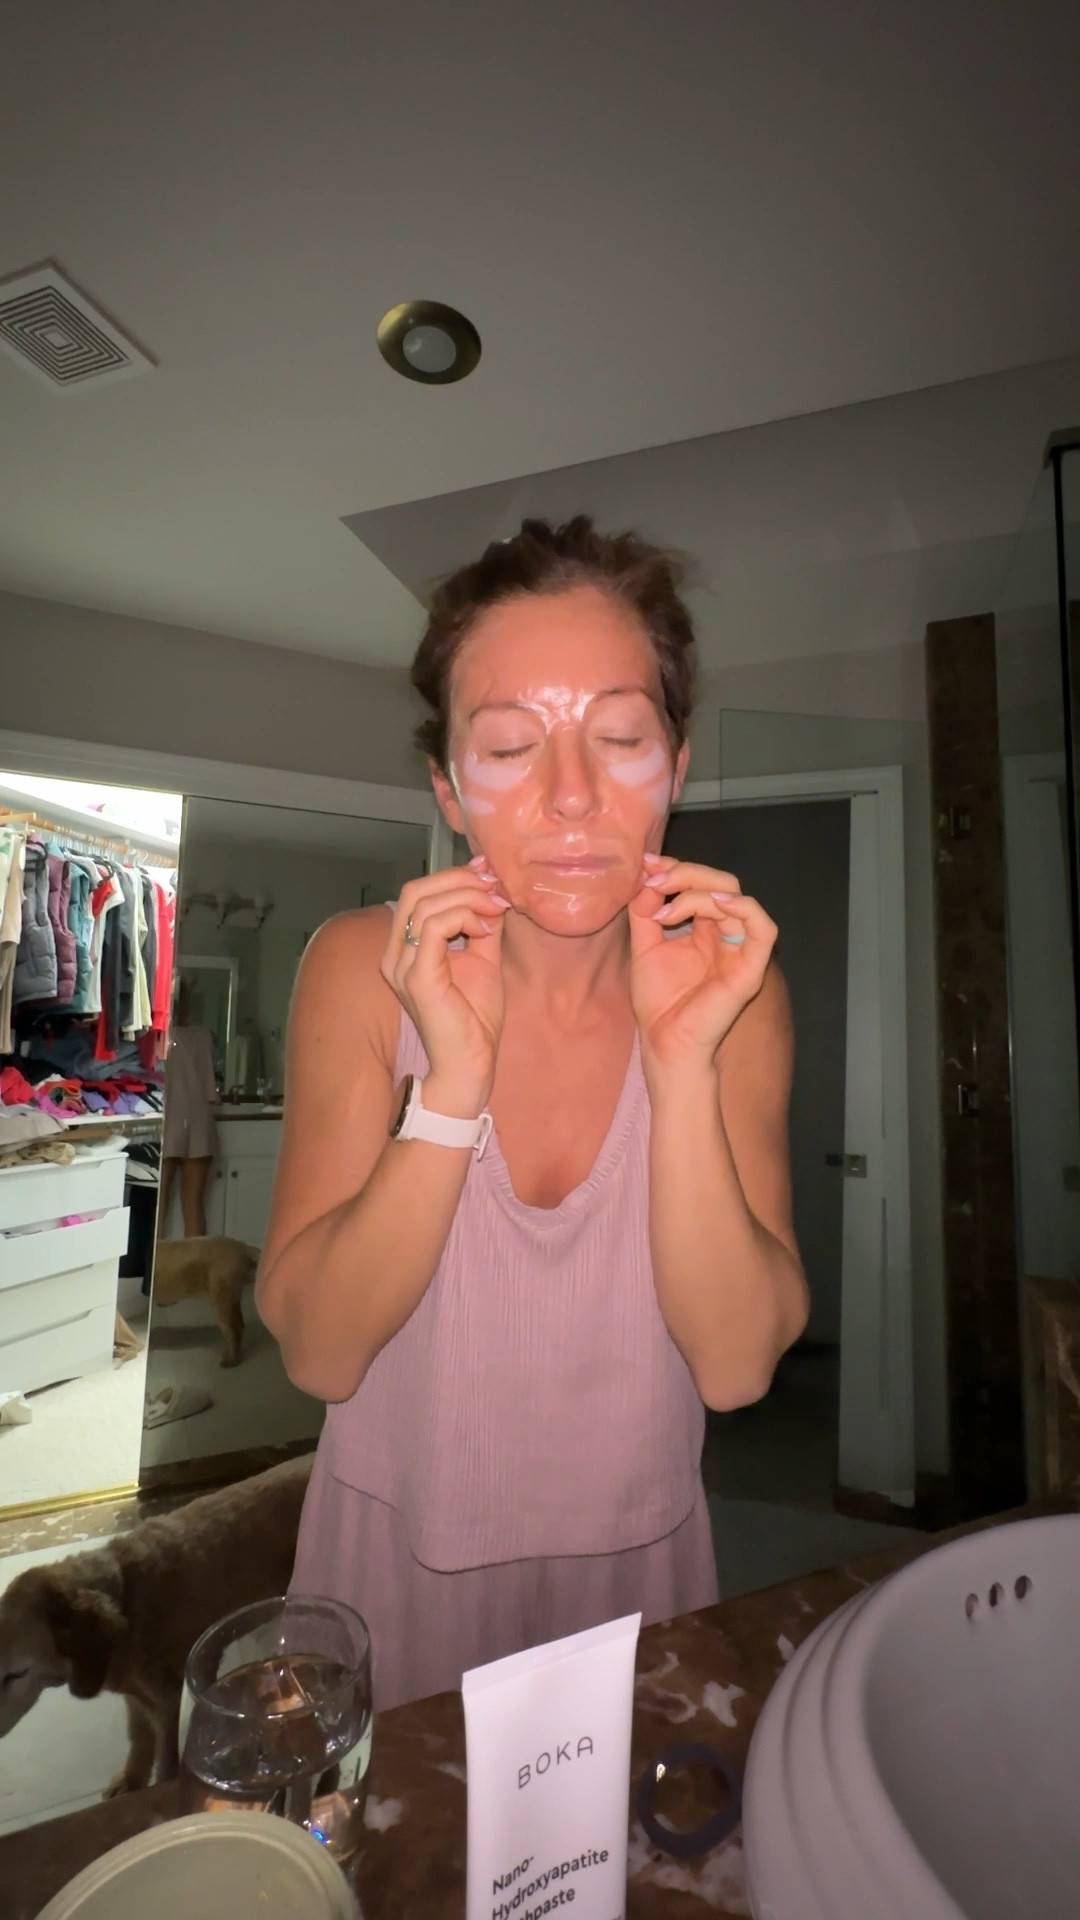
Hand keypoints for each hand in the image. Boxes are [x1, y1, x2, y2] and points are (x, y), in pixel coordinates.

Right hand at [381, 861, 507, 1106]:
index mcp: (404, 949)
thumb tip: (492, 888)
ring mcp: (402, 966)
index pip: (417, 893)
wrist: (470, 1064)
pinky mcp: (418, 977)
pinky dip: (465, 917)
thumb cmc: (473, 1018)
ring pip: (426, 903)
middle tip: (495, 886)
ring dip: (469, 897)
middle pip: (415, 890)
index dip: (453, 876)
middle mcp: (395, 955)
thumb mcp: (482, 957)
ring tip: (497, 909)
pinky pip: (435, 926)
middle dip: (460, 880)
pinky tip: (486, 930)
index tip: (490, 875)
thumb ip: (482, 923)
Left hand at [629, 852, 776, 1073]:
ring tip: (666, 909)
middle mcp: (726, 935)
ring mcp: (740, 950)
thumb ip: (645, 910)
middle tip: (655, 881)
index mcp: (705, 929)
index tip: (646, 865)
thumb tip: (646, 874)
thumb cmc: (659, 1003)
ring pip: (736, 897)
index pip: (701, 884)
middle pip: (721, 883)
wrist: (665, 1044)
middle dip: (686, 873)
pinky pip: (764, 929)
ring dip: (698, 892)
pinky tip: (712, 905)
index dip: (676, 868)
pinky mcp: (751, 968)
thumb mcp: (644, 946)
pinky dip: (743, 908)